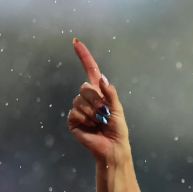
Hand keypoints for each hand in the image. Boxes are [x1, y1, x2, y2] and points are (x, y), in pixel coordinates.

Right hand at [67, 37, 129, 162]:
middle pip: (84, 87)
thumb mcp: (118, 109)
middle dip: (97, 101)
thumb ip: (110, 93)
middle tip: (105, 114)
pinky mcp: (73, 120)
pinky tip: (91, 127)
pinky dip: (85, 120)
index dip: (84, 57)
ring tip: (99, 123)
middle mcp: (87, 98)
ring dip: (93, 113)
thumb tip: (101, 78)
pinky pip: (75, 112)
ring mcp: (78, 108)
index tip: (75, 42)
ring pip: (79, 101)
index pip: (90, 70)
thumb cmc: (117, 129)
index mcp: (99, 93)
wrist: (112, 147)